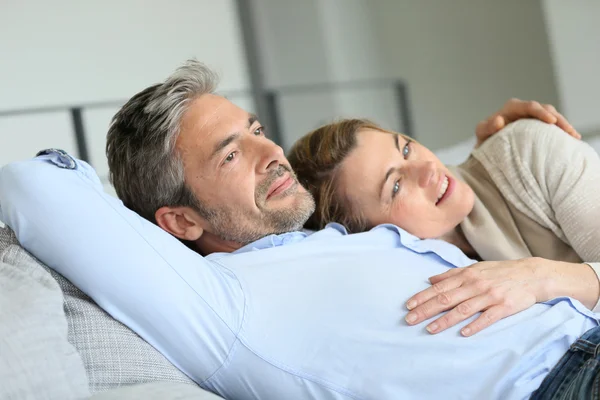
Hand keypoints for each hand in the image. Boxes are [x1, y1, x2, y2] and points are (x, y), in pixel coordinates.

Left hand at [404, 258, 549, 336]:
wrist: (532, 274)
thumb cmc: (499, 272)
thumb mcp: (475, 268)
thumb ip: (451, 275)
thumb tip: (430, 279)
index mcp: (466, 275)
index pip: (439, 287)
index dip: (423, 297)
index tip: (408, 306)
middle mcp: (475, 284)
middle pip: (446, 298)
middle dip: (426, 310)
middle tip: (410, 319)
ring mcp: (489, 296)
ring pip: (463, 309)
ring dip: (445, 320)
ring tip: (430, 329)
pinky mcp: (504, 307)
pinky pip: (487, 317)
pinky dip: (475, 325)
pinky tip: (463, 333)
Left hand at [475, 98, 579, 147]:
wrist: (487, 146)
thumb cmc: (484, 138)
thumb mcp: (482, 132)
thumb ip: (487, 126)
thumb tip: (499, 120)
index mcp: (512, 107)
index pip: (530, 106)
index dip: (542, 112)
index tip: (551, 122)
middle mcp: (525, 109)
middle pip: (547, 109)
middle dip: (559, 120)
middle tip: (569, 131)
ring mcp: (533, 117)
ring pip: (553, 117)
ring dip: (564, 125)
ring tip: (574, 137)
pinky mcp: (539, 126)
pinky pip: (553, 126)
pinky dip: (561, 131)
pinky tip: (571, 141)